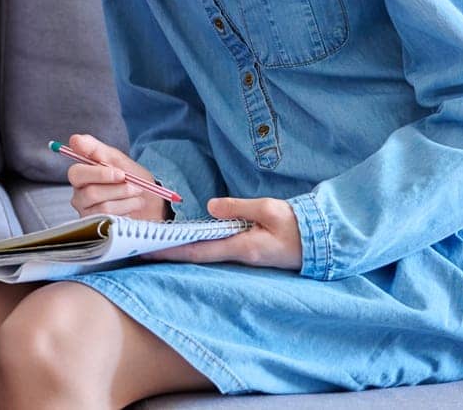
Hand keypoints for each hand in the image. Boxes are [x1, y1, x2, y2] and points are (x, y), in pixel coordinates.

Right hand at [66, 133, 169, 222]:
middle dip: (117, 188)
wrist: (151, 202)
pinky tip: (134, 205)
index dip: (98, 173)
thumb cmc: (132, 178)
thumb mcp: (117, 160)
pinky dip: (127, 209)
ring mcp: (87, 213)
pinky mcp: (98, 227)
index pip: (76, 173)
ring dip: (126, 198)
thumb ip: (95, 149)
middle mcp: (79, 195)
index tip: (120, 173)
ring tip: (138, 194)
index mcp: (82, 175)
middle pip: (89, 192)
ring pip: (103, 206)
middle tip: (134, 185)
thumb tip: (74, 140)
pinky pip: (111, 219)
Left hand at [148, 197, 301, 269]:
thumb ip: (239, 207)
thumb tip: (210, 207)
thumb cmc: (297, 225)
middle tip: (141, 248)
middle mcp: (238, 256)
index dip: (172, 251)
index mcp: (241, 248)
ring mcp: (242, 256)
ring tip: (155, 243)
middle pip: (196, 256)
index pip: (198, 252)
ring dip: (181, 250)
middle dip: (169, 253)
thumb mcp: (269, 209)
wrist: (321, 241)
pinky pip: (215, 250)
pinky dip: (197, 246)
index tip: (148, 250)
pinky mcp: (246, 251)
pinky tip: (185, 241)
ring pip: (204, 254)